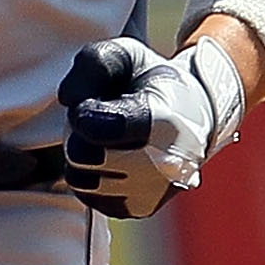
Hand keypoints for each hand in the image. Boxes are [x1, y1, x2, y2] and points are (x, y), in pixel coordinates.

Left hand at [57, 35, 245, 220]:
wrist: (194, 119)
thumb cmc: (152, 83)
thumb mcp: (128, 55)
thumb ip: (95, 63)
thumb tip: (69, 101)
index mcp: (167, 121)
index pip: (111, 128)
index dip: (85, 118)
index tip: (83, 110)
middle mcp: (165, 165)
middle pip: (84, 154)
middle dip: (80, 132)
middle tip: (99, 116)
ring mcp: (151, 192)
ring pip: (81, 177)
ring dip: (83, 155)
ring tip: (105, 138)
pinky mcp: (136, 209)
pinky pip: (88, 195)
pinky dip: (91, 176)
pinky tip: (110, 160)